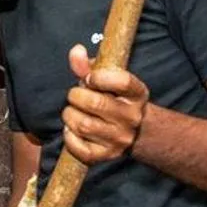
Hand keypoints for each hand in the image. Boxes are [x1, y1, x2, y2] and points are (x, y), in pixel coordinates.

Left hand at [60, 44, 148, 166]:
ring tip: (72, 112)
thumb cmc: (114, 98)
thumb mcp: (107, 79)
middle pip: (96, 104)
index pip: (122, 81)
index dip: (98, 77)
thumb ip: (88, 65)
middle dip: (76, 96)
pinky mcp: (108, 156)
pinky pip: (81, 149)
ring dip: (69, 116)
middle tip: (75, 96)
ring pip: (84, 126)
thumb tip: (75, 51)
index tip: (89, 79)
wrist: (134, 131)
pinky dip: (69, 138)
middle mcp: (132, 117)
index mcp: (137, 93)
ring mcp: (121, 139)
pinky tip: (72, 130)